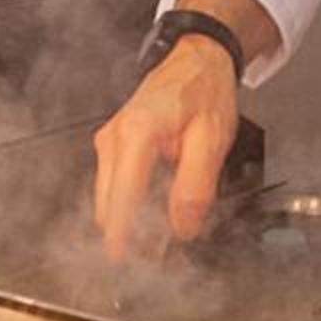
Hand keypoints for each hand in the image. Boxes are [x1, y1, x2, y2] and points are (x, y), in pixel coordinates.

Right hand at [89, 36, 241, 261]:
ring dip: (129, 222)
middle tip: (158, 259)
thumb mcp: (212, 139)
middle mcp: (114, 139)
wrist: (196, 59)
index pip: (122, 196)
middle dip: (129, 235)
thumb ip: (195, 186)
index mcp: (137, 134)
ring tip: (161, 242)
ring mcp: (109, 143)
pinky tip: (154, 216)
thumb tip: (181, 228)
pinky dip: (131, 206)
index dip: (123, 235)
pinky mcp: (113, 147)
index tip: (124, 262)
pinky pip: (116, 187)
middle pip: (109, 204)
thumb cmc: (203, 90)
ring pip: (109, 198)